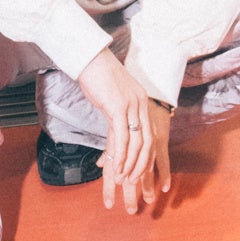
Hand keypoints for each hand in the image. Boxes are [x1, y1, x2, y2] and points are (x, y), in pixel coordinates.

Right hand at [75, 50, 169, 213]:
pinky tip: (117, 168)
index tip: (141, 172)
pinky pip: (123, 137)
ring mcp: (131, 105)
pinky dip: (122, 156)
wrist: (89, 57)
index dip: (146, 155)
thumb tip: (116, 122)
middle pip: (148, 141)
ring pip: (137, 142)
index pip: (150, 133)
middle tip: (135, 183)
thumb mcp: (114, 95)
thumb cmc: (97, 76)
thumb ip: (119, 110)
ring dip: (132, 165)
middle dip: (143, 165)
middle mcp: (140, 104)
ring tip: (125, 181)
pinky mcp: (118, 107)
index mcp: (141, 101)